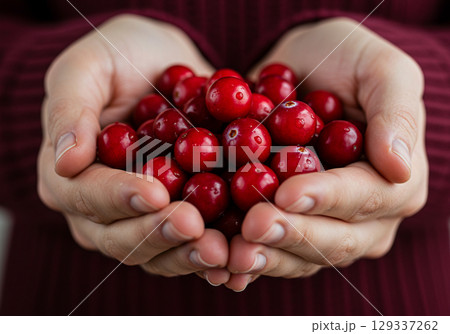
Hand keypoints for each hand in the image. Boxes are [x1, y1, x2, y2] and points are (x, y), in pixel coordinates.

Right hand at [38, 14, 229, 283]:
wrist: (162, 67)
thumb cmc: (120, 60)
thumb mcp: (88, 68)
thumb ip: (70, 109)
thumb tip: (65, 161)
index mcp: (70, 175)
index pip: (87, 195)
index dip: (118, 197)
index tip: (154, 192)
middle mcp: (100, 208)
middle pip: (121, 235)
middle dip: (158, 233)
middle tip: (193, 225)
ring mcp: (139, 219)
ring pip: (156, 251)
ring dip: (187, 254)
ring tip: (221, 251)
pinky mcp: (174, 219)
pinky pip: (187, 246)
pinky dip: (209, 254)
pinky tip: (235, 258)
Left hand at [225, 17, 427, 290]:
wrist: (299, 69)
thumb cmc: (344, 62)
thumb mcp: (380, 69)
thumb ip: (396, 111)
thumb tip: (399, 167)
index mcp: (394, 182)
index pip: (365, 197)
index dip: (326, 199)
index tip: (286, 193)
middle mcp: (365, 216)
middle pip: (334, 239)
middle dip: (292, 234)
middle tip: (253, 227)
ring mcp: (326, 226)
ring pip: (301, 255)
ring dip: (267, 256)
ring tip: (233, 253)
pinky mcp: (289, 226)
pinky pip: (272, 250)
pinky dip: (249, 257)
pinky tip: (223, 261)